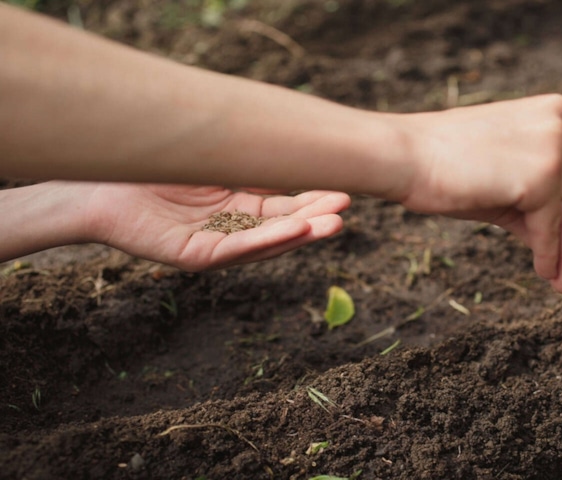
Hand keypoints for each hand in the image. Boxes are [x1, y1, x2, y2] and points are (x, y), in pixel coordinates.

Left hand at [83, 183, 350, 269]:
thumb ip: (248, 158)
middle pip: (283, 226)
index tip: (344, 189)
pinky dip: (267, 241)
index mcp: (240, 207)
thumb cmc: (153, 165)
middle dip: (316, 219)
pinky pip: (236, 250)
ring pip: (266, 242)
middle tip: (346, 208)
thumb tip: (291, 138)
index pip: (286, 207)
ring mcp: (216, 245)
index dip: (314, 200)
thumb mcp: (213, 158)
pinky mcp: (195, 256)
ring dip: (301, 234)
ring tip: (332, 224)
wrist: (98, 181)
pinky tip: (295, 230)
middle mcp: (232, 229)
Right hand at [397, 94, 561, 293]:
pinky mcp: (540, 175)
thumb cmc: (443, 168)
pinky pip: (551, 225)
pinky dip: (549, 254)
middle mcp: (561, 121)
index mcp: (554, 112)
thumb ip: (537, 204)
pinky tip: (544, 272)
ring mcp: (553, 146)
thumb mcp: (504, 182)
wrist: (403, 157)